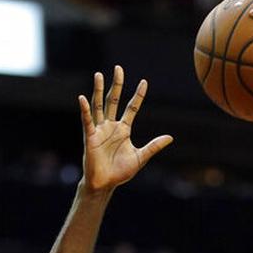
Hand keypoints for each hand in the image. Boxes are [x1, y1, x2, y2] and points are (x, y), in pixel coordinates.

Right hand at [79, 66, 172, 191]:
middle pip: (113, 100)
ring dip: (99, 90)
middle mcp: (110, 126)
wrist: (105, 184)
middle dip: (116, 85)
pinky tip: (82, 98)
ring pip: (99, 105)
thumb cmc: (120, 172)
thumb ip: (154, 146)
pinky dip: (84, 109)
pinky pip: (87, 120)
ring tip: (99, 75)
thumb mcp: (140, 157)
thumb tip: (170, 137)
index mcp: (123, 129)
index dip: (138, 95)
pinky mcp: (89, 136)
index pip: (132, 108)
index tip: (144, 82)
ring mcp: (99, 130)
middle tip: (118, 68)